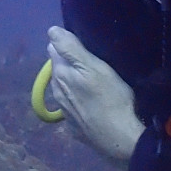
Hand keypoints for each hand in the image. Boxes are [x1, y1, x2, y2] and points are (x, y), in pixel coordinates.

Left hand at [45, 26, 144, 170]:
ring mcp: (64, 111)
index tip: (84, 45)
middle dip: (68, 63)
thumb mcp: (94, 67)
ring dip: (72, 82)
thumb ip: (70, 48)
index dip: (67, 44)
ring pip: (63, 88)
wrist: (119, 139)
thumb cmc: (112, 98)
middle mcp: (57, 91)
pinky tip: (91, 103)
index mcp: (61, 74)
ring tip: (91, 81)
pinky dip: (78, 101)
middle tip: (90, 61)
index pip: (54, 49)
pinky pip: (72, 107)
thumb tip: (51, 31)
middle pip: (58, 69)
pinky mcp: (73, 126)